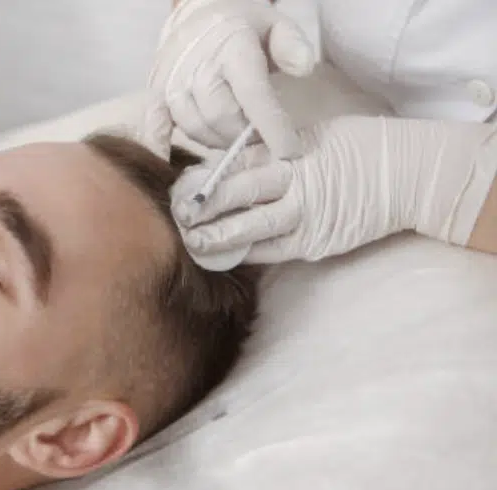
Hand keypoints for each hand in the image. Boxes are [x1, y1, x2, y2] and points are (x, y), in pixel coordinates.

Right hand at [138, 0, 314, 159]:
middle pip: (224, 119)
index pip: (254, 95)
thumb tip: (303, 68)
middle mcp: (197, 65)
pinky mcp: (156, 94)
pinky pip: (156, 124)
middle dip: (246, 136)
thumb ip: (292, 44)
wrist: (196, 14)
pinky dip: (160, 144)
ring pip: (198, 129)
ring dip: (219, 140)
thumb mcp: (275, 24)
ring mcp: (173, 81)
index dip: (272, 126)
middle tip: (261, 139)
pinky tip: (168, 161)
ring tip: (234, 134)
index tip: (290, 150)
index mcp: (232, 47)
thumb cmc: (241, 27)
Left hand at [172, 115, 496, 262]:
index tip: (179, 188)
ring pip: (253, 229)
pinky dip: (247, 254)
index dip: (205, 178)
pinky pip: (273, 251)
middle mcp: (296, 182)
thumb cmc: (356, 149)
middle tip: (176, 217)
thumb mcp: (313, 136)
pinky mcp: (317, 242)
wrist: (409, 175)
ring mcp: (307, 215)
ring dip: (218, 238)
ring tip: (191, 244)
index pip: (238, 164)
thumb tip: (224, 165)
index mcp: (291, 151)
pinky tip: (224, 258)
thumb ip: (270, 152)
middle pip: (239, 194)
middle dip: (203, 207)